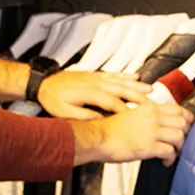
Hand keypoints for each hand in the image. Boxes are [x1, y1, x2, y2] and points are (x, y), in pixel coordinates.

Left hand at [37, 70, 151, 119]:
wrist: (43, 82)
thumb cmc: (52, 98)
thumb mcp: (64, 112)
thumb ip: (83, 116)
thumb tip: (101, 120)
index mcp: (89, 93)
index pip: (112, 102)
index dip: (125, 110)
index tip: (137, 118)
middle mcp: (96, 83)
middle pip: (121, 89)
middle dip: (138, 96)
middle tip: (151, 104)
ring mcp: (96, 77)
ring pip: (121, 81)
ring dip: (136, 85)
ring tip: (150, 90)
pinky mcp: (95, 75)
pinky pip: (114, 74)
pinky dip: (126, 75)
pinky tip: (136, 76)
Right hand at [75, 101, 189, 164]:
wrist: (98, 138)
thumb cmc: (110, 130)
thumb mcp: (131, 115)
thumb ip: (147, 117)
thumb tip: (160, 124)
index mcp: (149, 108)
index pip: (178, 109)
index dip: (188, 118)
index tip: (190, 125)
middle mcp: (153, 117)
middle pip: (183, 122)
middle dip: (187, 133)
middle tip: (183, 142)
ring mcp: (152, 131)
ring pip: (180, 136)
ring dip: (180, 147)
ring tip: (173, 153)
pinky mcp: (149, 146)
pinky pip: (170, 151)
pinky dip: (171, 158)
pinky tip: (165, 162)